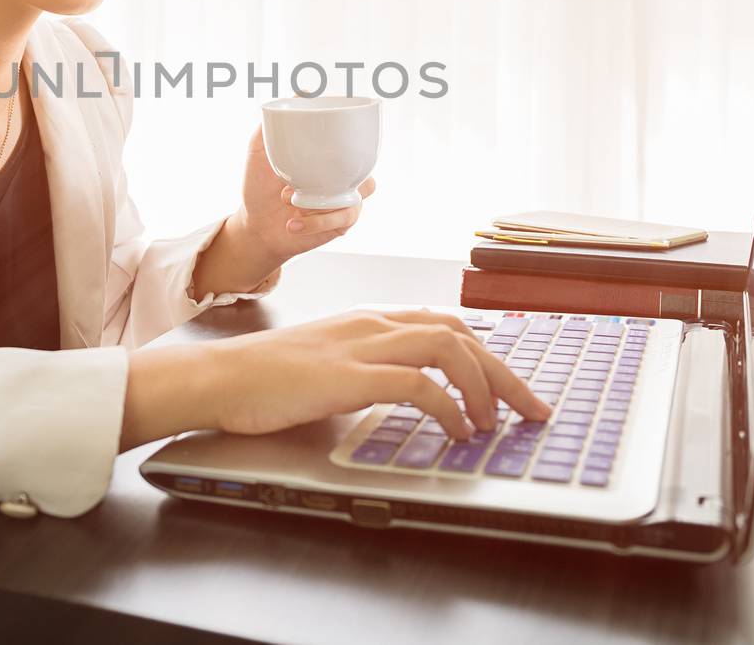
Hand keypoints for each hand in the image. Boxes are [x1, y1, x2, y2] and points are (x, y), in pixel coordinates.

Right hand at [196, 309, 549, 439]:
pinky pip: (417, 385)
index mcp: (370, 320)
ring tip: (493, 424)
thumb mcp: (328, 363)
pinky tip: (455, 431)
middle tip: (533, 409)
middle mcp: (373, 325)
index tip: (513, 386)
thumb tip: (409, 394)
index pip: (447, 324)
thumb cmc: (265, 378)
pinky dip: (448, 407)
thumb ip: (367, 368)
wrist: (219, 377)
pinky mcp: (348, 376)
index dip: (488, 354)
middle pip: (460, 334)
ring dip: (483, 388)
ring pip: (448, 349)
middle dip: (505, 373)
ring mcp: (361, 347)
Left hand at [233, 125, 375, 264]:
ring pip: (358, 198)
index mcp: (327, 156)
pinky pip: (343, 220)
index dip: (358, 137)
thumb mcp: (259, 150)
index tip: (339, 131)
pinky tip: (293, 223)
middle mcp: (340, 177)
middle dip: (343, 172)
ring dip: (324, 201)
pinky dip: (316, 223)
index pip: (355, 143)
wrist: (255, 225)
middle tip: (302, 174)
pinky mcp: (339, 224)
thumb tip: (301, 92)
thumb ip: (273, 123)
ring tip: (287, 197)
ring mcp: (342, 201)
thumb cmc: (259, 185)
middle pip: (367, 171)